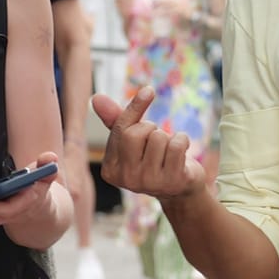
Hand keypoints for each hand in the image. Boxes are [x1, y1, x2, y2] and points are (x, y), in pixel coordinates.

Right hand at [91, 87, 206, 200]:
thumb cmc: (152, 158)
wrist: (180, 188)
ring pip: (158, 138)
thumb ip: (115, 119)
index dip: (135, 108)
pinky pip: (176, 145)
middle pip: (135, 134)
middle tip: (155, 137)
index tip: (148, 90)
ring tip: (167, 150)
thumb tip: (96, 98)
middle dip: (150, 127)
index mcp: (110, 169)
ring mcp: (149, 183)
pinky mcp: (172, 181)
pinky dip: (182, 140)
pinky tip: (181, 151)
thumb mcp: (132, 139)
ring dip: (168, 137)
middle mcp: (126, 178)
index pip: (120, 130)